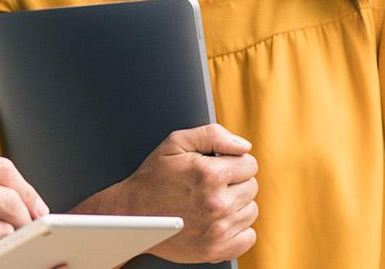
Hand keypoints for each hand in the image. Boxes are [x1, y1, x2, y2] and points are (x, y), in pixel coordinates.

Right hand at [74, 123, 256, 263]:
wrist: (133, 214)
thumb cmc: (153, 178)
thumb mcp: (175, 143)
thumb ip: (212, 134)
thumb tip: (244, 145)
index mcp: (210, 175)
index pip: (249, 164)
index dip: (233, 161)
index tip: (218, 166)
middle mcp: (218, 203)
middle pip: (251, 186)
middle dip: (235, 182)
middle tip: (210, 184)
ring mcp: (219, 229)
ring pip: (251, 210)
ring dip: (236, 204)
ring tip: (211, 202)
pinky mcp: (217, 249)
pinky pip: (248, 237)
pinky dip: (238, 229)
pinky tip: (218, 221)